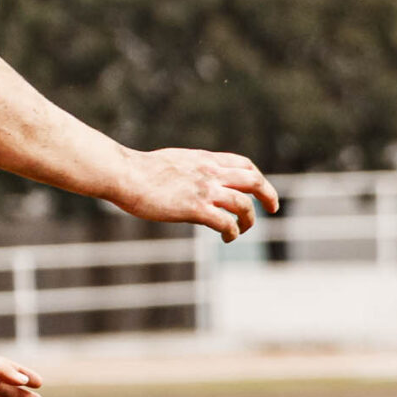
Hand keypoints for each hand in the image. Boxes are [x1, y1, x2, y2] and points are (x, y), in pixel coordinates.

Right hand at [113, 149, 279, 240]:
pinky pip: (225, 222)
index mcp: (205, 160)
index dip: (257, 176)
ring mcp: (204, 190)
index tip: (261, 189)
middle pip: (253, 180)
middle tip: (273, 208)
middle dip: (268, 195)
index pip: (243, 164)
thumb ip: (192, 168)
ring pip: (243, 204)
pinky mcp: (194, 208)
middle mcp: (210, 172)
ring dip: (248, 220)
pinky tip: (228, 237)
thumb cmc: (140, 170)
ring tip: (242, 231)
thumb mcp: (175, 161)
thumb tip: (194, 179)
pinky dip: (232, 231)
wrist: (124, 173)